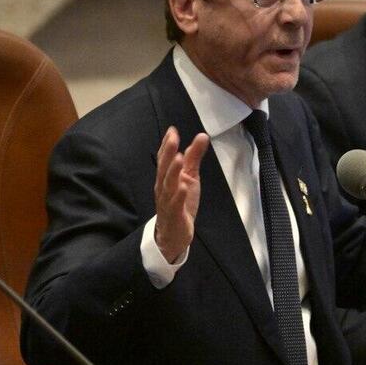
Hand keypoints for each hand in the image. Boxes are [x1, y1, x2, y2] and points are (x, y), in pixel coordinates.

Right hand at [153, 127, 209, 262]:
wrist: (174, 233)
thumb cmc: (180, 202)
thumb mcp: (190, 176)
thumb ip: (193, 157)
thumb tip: (201, 136)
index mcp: (166, 177)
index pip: (165, 158)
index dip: (167, 145)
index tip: (172, 131)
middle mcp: (163, 187)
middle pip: (164, 168)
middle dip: (167, 153)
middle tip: (172, 139)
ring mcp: (167, 201)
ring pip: (168, 185)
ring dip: (172, 172)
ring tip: (178, 158)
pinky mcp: (174, 214)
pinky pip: (175, 204)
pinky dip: (179, 195)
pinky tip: (183, 187)